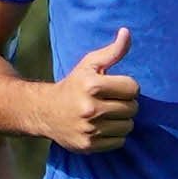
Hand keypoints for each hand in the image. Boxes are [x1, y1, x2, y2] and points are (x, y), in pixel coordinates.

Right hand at [45, 27, 138, 152]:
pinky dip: (114, 136)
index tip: (114, 87)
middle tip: (110, 102)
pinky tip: (101, 128)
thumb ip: (112, 51)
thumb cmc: (73, 85)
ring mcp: (89, 129)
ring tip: (107, 115)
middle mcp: (90, 108)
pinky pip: (119, 141)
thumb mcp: (89, 64)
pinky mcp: (88, 145)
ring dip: (121, 121)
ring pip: (128, 126)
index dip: (127, 87)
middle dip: (125, 104)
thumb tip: (127, 32)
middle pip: (132, 108)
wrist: (44, 111)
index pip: (133, 88)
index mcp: (92, 85)